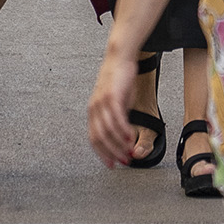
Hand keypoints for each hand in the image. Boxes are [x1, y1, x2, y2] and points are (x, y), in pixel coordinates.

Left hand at [84, 47, 147, 167]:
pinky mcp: (111, 96)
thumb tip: (123, 135)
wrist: (119, 58)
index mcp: (93, 112)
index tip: (112, 164)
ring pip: (108, 130)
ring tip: (129, 152)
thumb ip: (118, 118)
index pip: (93, 139)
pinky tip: (131, 138)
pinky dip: (124, 131)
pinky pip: (116, 118)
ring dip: (119, 144)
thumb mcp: (117, 103)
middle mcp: (94, 108)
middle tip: (124, 162)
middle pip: (100, 138)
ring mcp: (101, 102)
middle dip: (112, 153)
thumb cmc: (119, 81)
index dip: (102, 154)